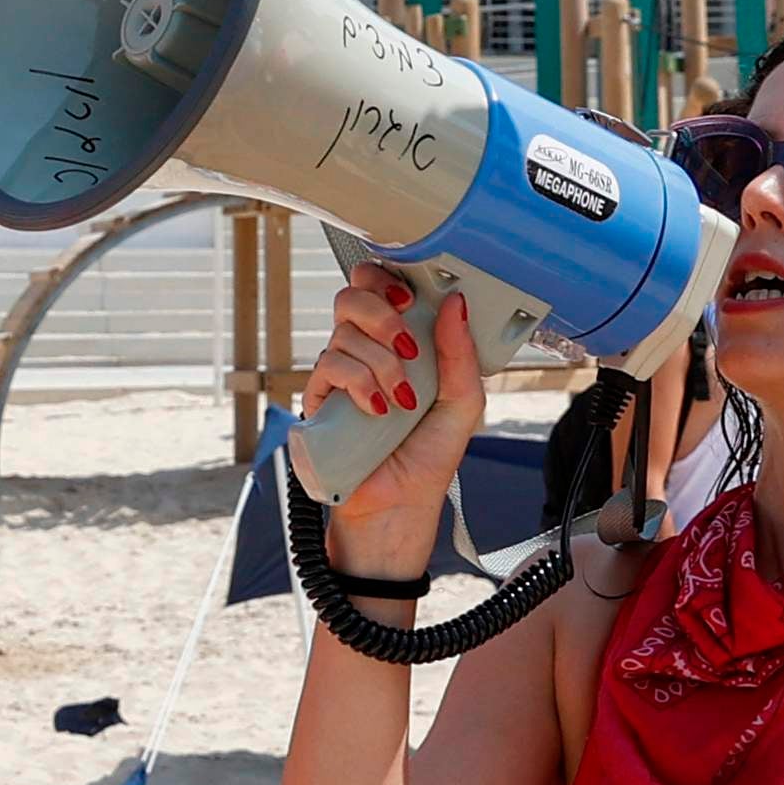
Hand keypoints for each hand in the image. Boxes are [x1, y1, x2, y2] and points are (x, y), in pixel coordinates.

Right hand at [296, 268, 483, 580]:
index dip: (387, 277)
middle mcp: (366, 351)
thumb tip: (456, 304)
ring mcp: (340, 373)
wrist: (401, 506)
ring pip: (345, 333)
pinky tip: (377, 410)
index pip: (378, 287)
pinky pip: (330, 366)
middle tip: (406, 345)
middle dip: (381, 312)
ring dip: (382, 364)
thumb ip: (462, 355)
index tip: (410, 295)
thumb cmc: (429, 457)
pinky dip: (359, 383)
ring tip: (402, 401)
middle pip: (351, 295)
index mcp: (400, 342)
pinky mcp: (320, 399)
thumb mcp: (463, 404)